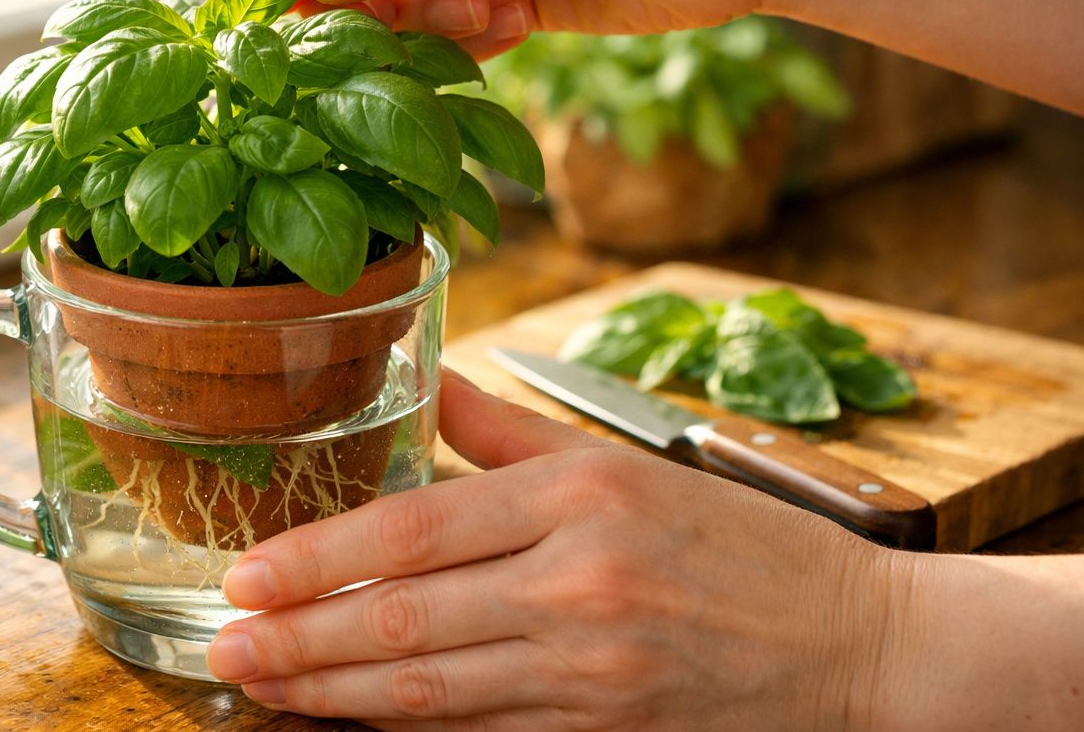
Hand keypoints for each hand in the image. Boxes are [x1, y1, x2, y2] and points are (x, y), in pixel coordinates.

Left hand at [206, 371, 906, 729]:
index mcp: (577, 500)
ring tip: (263, 686)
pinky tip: (353, 723)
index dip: (318, 558)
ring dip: (333, 694)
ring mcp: (592, 671)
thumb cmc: (739, 544)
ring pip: (431, 692)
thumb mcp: (625, 462)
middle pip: (406, 620)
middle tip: (225, 644)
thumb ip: (510, 432)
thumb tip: (428, 384)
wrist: (859, 646)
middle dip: (300, 638)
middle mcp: (577, 585)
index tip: (247, 574)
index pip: (415, 531)